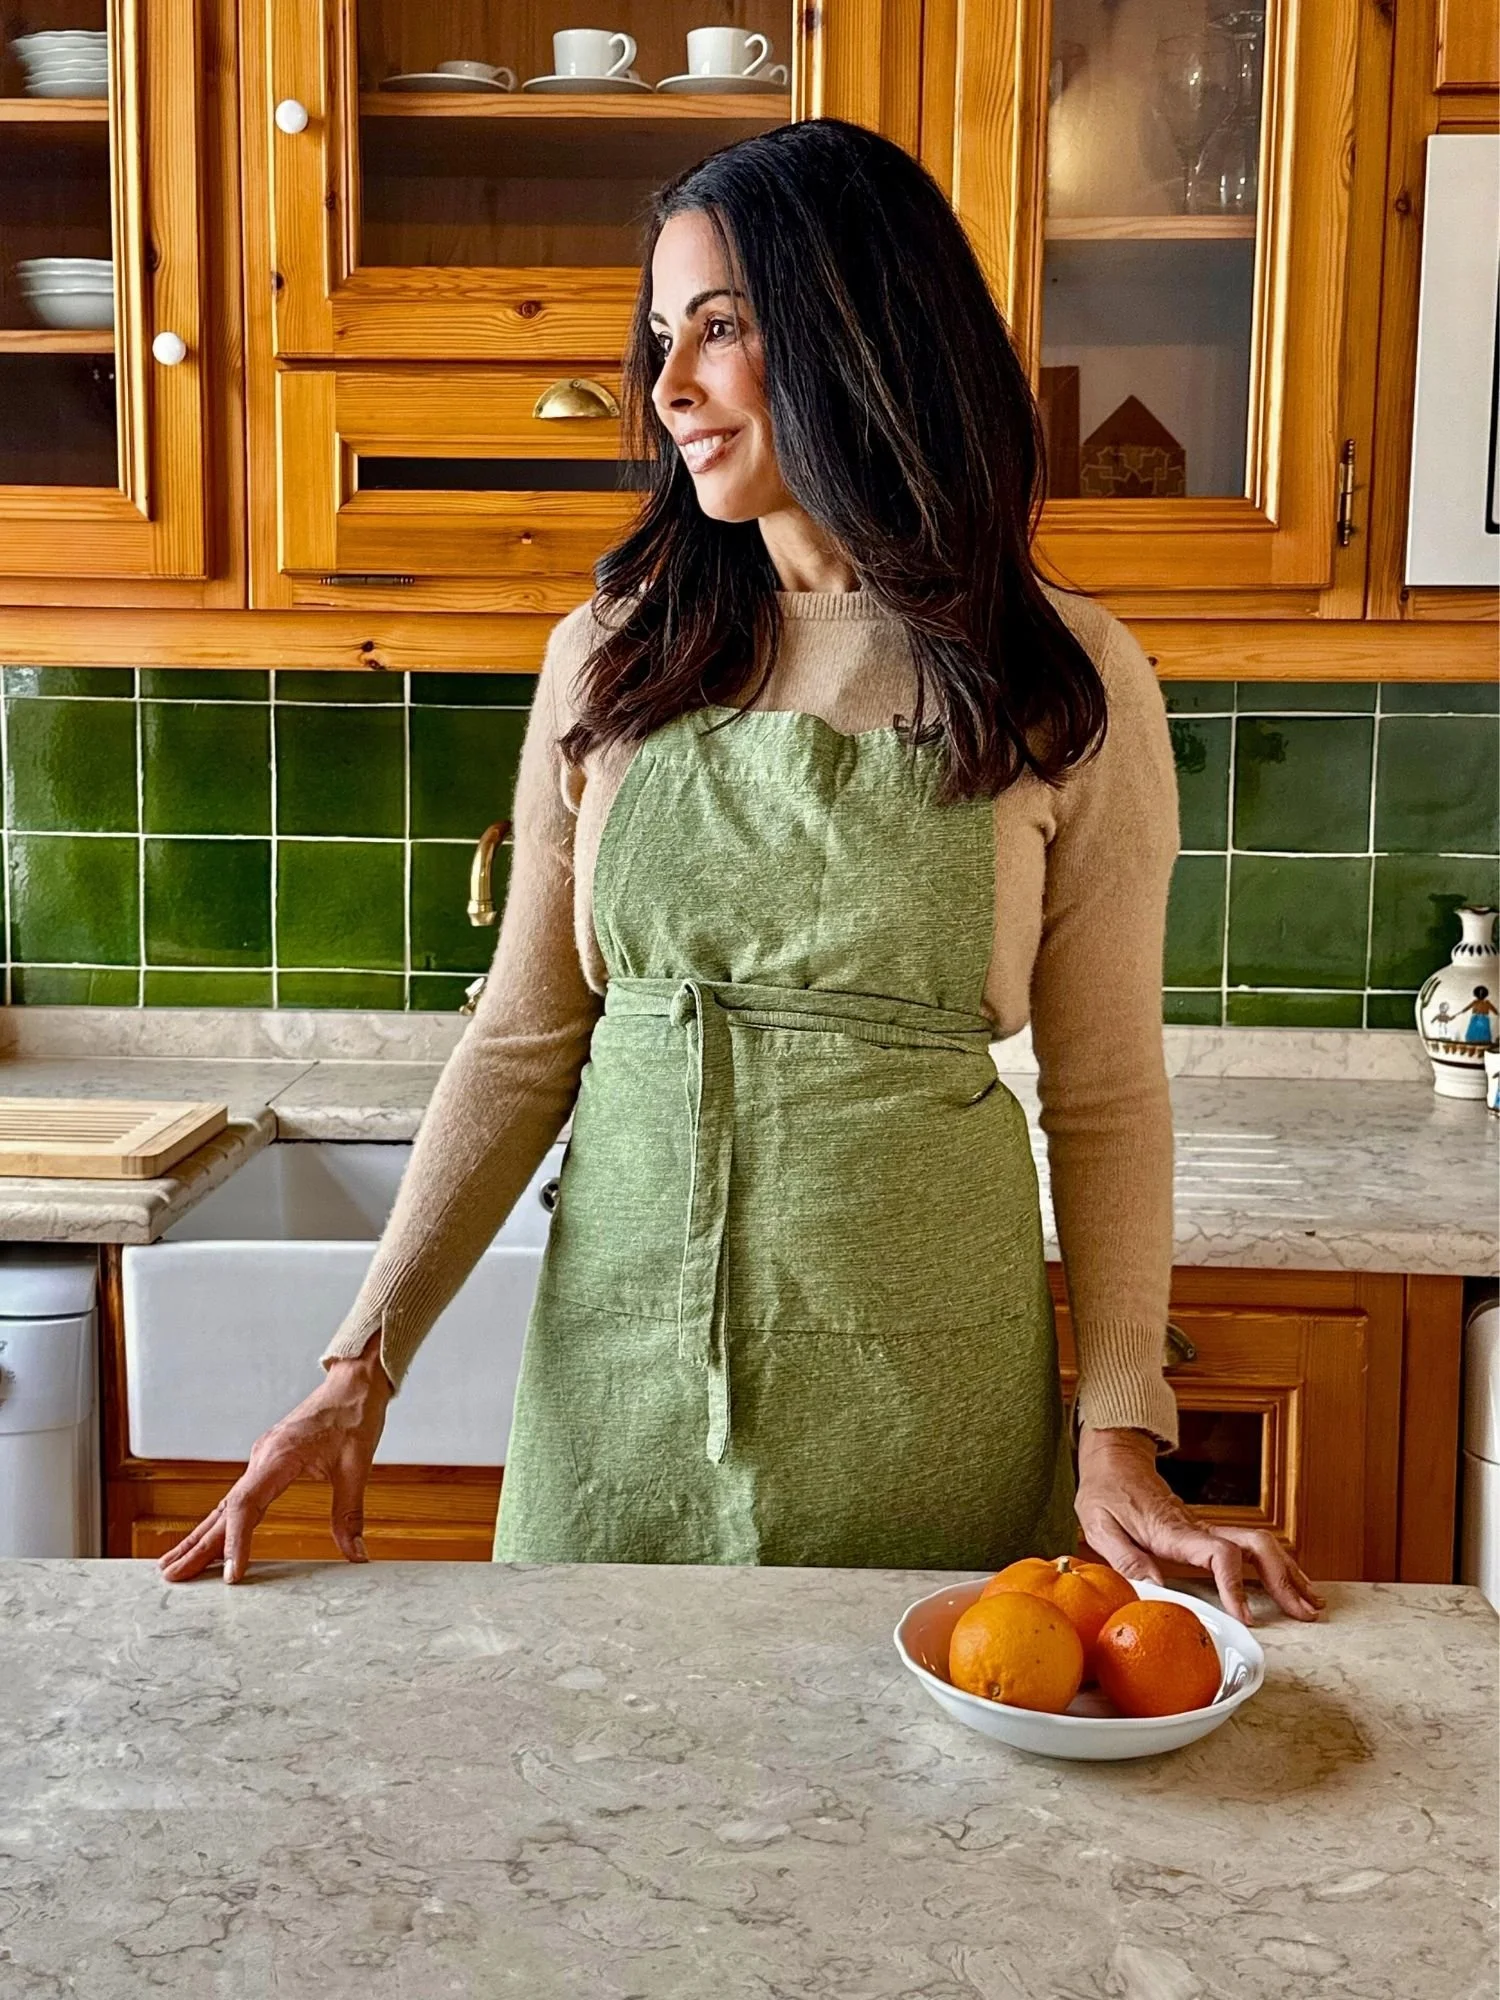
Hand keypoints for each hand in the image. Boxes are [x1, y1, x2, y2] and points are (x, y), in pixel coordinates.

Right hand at [156, 1337, 393, 1583]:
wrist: (353, 1383)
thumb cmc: (354, 1415)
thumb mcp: (357, 1466)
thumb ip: (349, 1512)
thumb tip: (355, 1555)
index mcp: (279, 1457)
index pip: (246, 1506)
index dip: (236, 1542)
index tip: (230, 1575)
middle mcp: (261, 1458)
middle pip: (224, 1509)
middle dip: (197, 1545)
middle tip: (171, 1576)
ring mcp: (261, 1460)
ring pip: (226, 1504)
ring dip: (201, 1535)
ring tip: (174, 1564)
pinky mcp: (266, 1462)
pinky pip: (238, 1497)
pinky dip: (221, 1521)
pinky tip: (210, 1537)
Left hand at [1074, 1425, 1324, 1625]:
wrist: (1114, 1457)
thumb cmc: (1105, 1491)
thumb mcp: (1100, 1525)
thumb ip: (1126, 1559)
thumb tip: (1156, 1594)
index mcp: (1175, 1531)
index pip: (1220, 1554)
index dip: (1236, 1585)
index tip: (1245, 1617)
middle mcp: (1199, 1527)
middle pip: (1257, 1546)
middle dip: (1284, 1580)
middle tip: (1305, 1613)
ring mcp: (1206, 1527)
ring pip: (1261, 1544)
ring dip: (1289, 1573)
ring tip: (1311, 1603)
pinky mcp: (1206, 1531)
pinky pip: (1249, 1547)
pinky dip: (1275, 1565)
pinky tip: (1289, 1584)